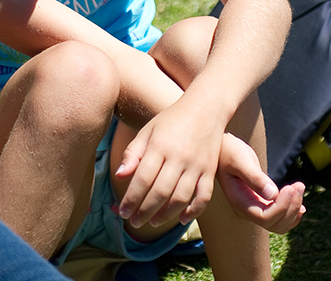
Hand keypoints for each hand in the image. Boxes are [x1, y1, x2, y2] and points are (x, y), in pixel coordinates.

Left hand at [113, 100, 226, 228]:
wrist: (206, 107)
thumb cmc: (172, 120)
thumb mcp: (148, 130)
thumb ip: (133, 153)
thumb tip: (119, 175)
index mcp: (160, 146)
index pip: (143, 179)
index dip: (131, 199)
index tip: (123, 212)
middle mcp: (179, 157)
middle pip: (160, 192)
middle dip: (145, 211)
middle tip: (134, 222)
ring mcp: (197, 165)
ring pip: (180, 198)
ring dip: (165, 215)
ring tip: (153, 222)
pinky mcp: (210, 170)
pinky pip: (204, 196)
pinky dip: (193, 211)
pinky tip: (180, 219)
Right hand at [216, 136, 303, 232]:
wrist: (222, 150)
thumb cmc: (229, 152)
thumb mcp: (241, 161)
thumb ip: (255, 177)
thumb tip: (273, 194)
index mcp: (240, 202)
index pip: (265, 217)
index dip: (282, 206)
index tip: (291, 187)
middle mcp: (247, 210)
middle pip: (275, 224)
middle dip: (291, 208)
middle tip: (299, 185)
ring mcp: (255, 208)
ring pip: (279, 224)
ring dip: (294, 210)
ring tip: (299, 188)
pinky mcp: (261, 202)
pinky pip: (279, 216)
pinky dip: (292, 212)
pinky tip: (299, 201)